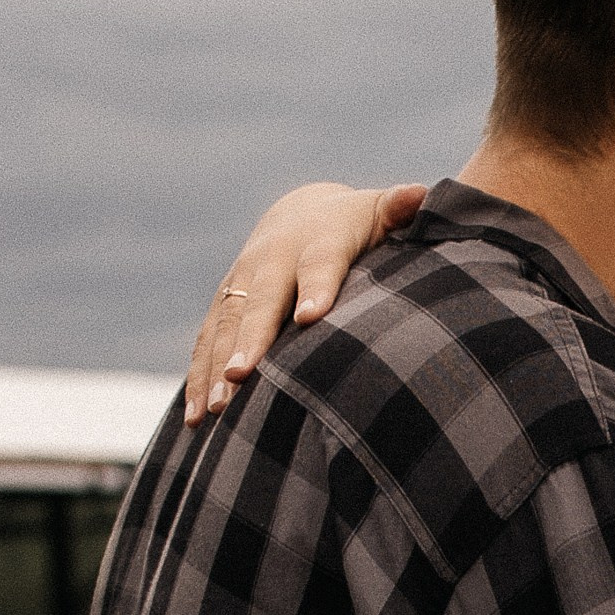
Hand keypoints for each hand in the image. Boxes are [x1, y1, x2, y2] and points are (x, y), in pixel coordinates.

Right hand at [184, 182, 427, 422]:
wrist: (301, 213)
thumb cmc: (355, 227)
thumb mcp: (378, 214)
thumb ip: (398, 210)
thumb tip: (419, 195)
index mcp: (316, 241)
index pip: (319, 264)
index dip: (316, 288)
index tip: (311, 318)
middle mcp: (270, 260)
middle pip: (260, 303)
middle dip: (249, 340)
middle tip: (240, 376)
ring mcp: (241, 283)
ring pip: (225, 327)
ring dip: (215, 368)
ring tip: (212, 410)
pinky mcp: (223, 306)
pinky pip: (206, 343)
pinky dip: (198, 378)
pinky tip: (195, 420)